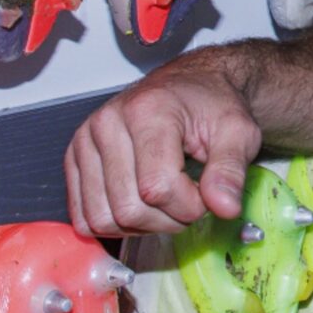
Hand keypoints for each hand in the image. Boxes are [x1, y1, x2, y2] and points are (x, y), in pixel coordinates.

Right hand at [65, 47, 261, 236]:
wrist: (190, 87)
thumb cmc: (212, 106)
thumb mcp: (238, 132)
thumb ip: (231, 170)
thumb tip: (225, 208)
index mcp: (147, 112)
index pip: (158, 188)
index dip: (189, 206)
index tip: (207, 194)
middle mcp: (107, 123)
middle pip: (129, 209)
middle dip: (168, 218)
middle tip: (189, 198)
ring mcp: (85, 141)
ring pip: (104, 219)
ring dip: (142, 225)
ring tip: (166, 200)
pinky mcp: (75, 159)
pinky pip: (84, 217)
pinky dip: (115, 223)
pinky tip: (141, 205)